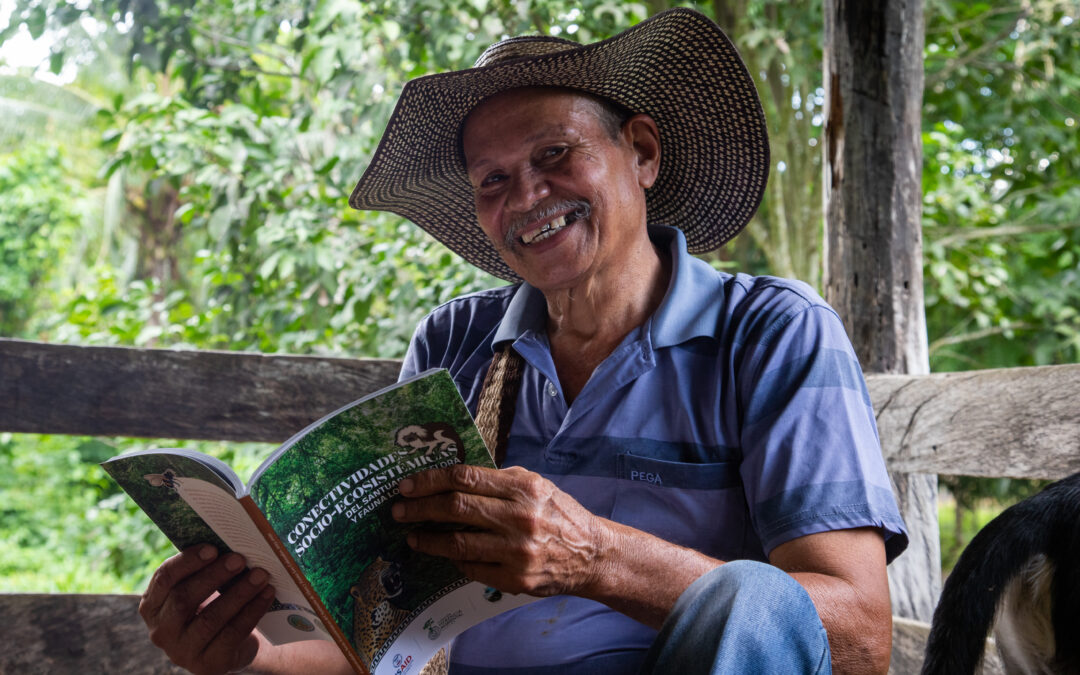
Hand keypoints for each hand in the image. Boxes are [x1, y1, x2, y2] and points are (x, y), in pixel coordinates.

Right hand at [139, 545, 274, 674]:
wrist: (228, 647)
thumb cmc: (210, 607)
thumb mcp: (198, 590)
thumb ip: (203, 570)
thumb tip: (229, 538)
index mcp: (153, 606)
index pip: (163, 579)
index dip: (187, 562)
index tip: (213, 547)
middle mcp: (161, 631)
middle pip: (184, 599)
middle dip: (214, 576)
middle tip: (240, 559)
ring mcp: (182, 652)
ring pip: (210, 619)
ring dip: (239, 594)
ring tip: (260, 575)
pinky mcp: (208, 664)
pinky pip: (231, 634)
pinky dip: (252, 612)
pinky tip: (266, 595)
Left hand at [391, 465, 608, 596]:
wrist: (592, 555)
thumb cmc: (560, 515)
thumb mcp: (537, 486)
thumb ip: (500, 481)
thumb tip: (453, 478)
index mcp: (524, 488)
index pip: (465, 478)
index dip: (430, 480)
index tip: (407, 485)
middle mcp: (520, 518)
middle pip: (456, 508)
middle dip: (420, 508)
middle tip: (398, 509)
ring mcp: (517, 551)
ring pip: (458, 543)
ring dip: (427, 540)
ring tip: (412, 537)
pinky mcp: (515, 579)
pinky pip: (471, 568)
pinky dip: (454, 560)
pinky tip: (445, 554)